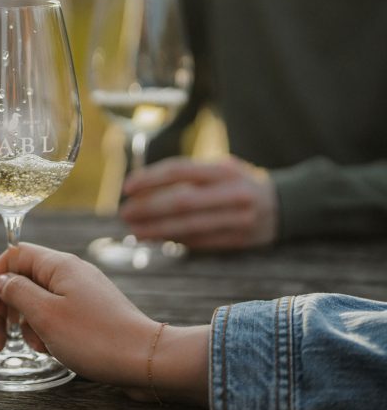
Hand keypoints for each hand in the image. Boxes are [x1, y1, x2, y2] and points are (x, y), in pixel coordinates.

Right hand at [0, 243, 208, 404]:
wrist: (147, 360)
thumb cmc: (96, 338)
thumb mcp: (45, 314)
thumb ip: (17, 292)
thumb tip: (2, 280)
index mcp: (59, 265)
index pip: (13, 255)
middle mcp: (70, 273)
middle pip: (22, 280)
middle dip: (3, 310)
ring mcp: (82, 292)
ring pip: (37, 301)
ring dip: (26, 325)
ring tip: (37, 348)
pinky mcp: (90, 312)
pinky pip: (56, 314)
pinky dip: (46, 331)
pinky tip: (53, 350)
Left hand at [120, 156, 277, 249]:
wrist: (284, 205)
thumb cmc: (239, 182)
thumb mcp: (220, 167)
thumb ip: (188, 175)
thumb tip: (143, 186)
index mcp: (224, 170)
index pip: (180, 171)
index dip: (150, 179)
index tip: (127, 187)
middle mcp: (233, 194)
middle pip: (182, 201)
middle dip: (149, 208)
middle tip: (125, 213)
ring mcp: (238, 219)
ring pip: (189, 227)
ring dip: (157, 230)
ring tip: (135, 230)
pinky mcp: (239, 240)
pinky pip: (200, 242)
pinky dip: (175, 240)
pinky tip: (156, 238)